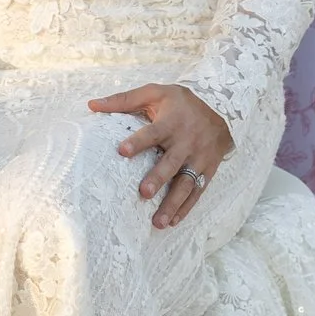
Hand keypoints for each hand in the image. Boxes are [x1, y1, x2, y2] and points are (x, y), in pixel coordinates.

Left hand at [88, 84, 232, 228]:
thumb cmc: (181, 102)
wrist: (222, 108)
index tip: (122, 151)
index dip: (138, 141)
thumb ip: (124, 100)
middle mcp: (186, 142)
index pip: (153, 133)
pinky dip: (186, 207)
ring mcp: (198, 159)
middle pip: (171, 162)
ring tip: (158, 222)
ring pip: (186, 183)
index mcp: (171, 122)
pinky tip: (173, 221)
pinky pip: (197, 191)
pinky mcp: (207, 170)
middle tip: (144, 192)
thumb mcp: (155, 93)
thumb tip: (92, 105)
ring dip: (173, 203)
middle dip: (158, 178)